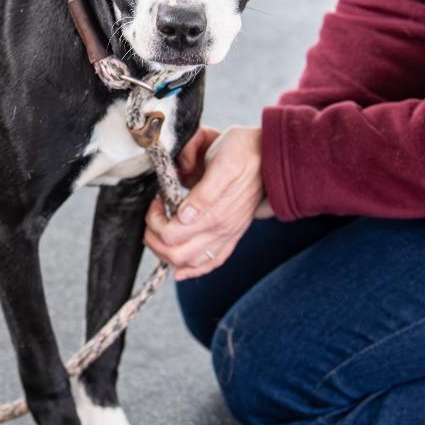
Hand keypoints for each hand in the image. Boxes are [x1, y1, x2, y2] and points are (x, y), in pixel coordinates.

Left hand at [143, 125, 269, 280]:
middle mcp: (221, 230)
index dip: (155, 220)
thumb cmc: (243, 153)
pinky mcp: (232, 235)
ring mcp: (227, 235)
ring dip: (167, 254)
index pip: (171, 234)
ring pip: (190, 263)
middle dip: (154, 239)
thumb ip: (204, 193)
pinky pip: (212, 262)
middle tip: (154, 217)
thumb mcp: (223, 164)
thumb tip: (183, 216)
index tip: (157, 200)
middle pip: (175, 254)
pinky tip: (181, 271)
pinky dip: (192, 270)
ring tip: (159, 234)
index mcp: (215, 214)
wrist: (270, 156)